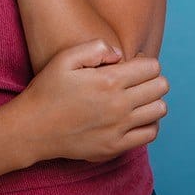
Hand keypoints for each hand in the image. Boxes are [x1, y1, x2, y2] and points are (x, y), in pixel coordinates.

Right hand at [16, 39, 168, 164]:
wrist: (33, 128)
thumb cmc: (47, 89)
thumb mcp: (64, 58)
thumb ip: (95, 47)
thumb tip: (120, 53)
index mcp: (108, 81)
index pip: (152, 67)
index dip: (144, 61)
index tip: (130, 64)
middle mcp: (119, 105)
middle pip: (161, 87)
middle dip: (151, 78)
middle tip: (134, 79)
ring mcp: (119, 129)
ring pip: (160, 110)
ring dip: (152, 100)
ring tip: (135, 97)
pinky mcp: (115, 147)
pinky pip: (150, 134)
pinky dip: (148, 122)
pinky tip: (133, 116)